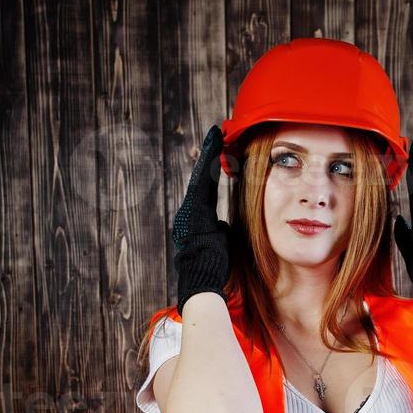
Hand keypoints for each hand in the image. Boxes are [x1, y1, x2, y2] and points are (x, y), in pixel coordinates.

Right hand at [172, 125, 231, 315]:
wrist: (202, 279)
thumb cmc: (213, 268)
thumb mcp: (220, 245)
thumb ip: (220, 231)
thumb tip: (224, 226)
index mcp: (195, 220)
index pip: (206, 189)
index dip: (212, 170)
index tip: (219, 152)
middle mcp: (189, 212)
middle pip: (201, 178)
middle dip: (208, 155)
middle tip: (217, 134)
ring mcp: (189, 210)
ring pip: (201, 177)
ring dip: (208, 156)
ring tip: (217, 136)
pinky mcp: (193, 210)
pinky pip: (203, 184)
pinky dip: (208, 167)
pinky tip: (215, 151)